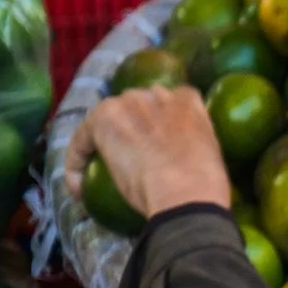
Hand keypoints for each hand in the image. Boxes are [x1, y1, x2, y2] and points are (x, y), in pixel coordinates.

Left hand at [64, 85, 230, 216]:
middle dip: (130, 126)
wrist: (185, 194)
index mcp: (188, 100)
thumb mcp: (210, 155)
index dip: (159, 123)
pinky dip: (77, 161)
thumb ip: (195, 142)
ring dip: (102, 142)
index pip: (168, 102)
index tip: (157, 147)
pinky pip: (82, 140)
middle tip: (130, 159)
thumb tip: (183, 154)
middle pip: (134, 104)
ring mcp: (128, 104)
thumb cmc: (203, 186)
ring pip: (106, 118)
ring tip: (100, 172)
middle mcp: (156, 93)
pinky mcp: (102, 122)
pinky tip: (78, 186)